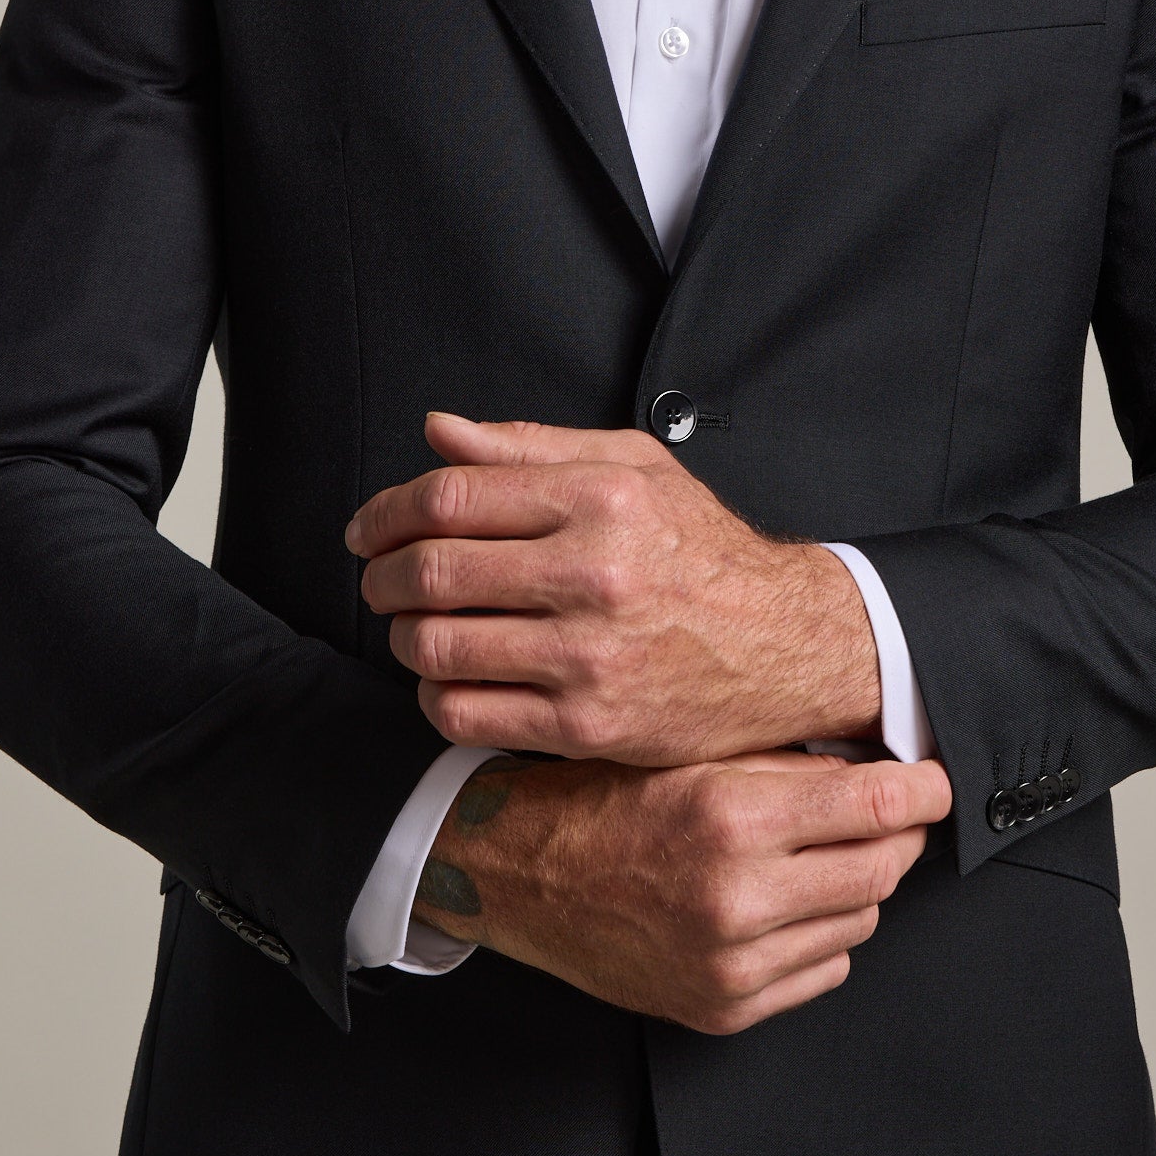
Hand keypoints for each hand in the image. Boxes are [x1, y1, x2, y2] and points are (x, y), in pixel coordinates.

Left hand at [347, 413, 882, 765]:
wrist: (787, 644)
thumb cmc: (704, 553)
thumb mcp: (634, 469)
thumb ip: (531, 447)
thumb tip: (441, 431)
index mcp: (599, 499)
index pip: (449, 499)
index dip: (386, 514)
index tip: (368, 531)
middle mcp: (593, 574)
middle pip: (431, 572)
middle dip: (382, 577)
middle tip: (380, 580)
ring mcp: (588, 656)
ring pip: (437, 646)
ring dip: (404, 637)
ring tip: (417, 627)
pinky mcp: (587, 724)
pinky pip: (465, 713)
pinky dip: (436, 695)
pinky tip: (452, 677)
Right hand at [410, 750, 952, 1034]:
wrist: (522, 875)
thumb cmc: (604, 799)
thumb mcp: (693, 751)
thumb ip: (789, 760)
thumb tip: (879, 766)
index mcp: (732, 818)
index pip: (877, 809)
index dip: (923, 791)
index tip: (935, 782)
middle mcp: (737, 897)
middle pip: (882, 870)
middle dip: (897, 836)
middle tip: (889, 813)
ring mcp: (731, 963)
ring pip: (858, 921)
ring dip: (856, 884)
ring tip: (817, 855)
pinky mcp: (724, 1007)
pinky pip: (823, 969)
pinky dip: (821, 935)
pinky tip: (786, 903)